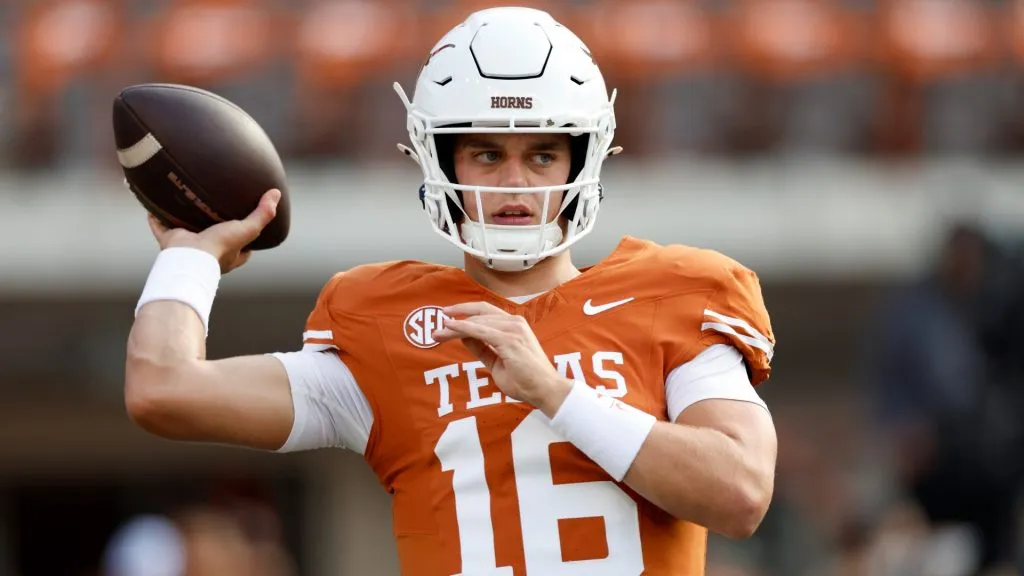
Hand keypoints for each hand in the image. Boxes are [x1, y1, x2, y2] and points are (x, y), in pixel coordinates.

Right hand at [148, 189, 279, 273]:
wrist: (189, 257)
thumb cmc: (220, 247)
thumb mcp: (247, 230)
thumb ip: (263, 214)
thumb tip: (276, 194)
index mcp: (229, 253)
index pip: (243, 246)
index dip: (246, 236)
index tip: (247, 221)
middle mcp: (209, 251)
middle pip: (213, 236)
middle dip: (213, 225)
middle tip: (214, 207)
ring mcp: (189, 246)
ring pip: (187, 230)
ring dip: (185, 219)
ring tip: (186, 202)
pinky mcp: (171, 242)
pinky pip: (161, 228)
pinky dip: (156, 219)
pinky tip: (153, 207)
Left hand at [433, 301, 571, 416]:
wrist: (544, 390)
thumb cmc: (525, 379)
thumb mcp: (497, 362)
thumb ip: (482, 348)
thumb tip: (464, 337)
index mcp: (514, 326)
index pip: (485, 313)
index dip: (465, 313)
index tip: (447, 318)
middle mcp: (514, 322)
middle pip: (479, 312)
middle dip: (456, 316)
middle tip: (437, 323)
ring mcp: (513, 329)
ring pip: (476, 321)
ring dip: (454, 326)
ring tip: (437, 333)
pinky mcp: (508, 339)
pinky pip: (479, 330)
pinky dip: (462, 328)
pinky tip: (449, 328)